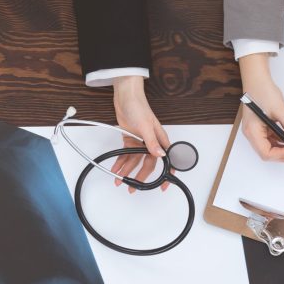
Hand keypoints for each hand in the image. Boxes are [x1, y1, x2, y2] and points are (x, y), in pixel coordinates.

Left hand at [111, 75, 170, 191]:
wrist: (125, 96)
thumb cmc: (139, 106)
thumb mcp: (146, 126)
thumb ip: (152, 143)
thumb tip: (160, 156)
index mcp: (159, 140)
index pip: (166, 160)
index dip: (167, 173)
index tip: (163, 185)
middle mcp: (151, 143)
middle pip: (147, 164)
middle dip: (141, 177)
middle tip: (134, 187)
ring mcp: (140, 142)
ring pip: (135, 161)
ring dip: (127, 171)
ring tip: (119, 180)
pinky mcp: (130, 140)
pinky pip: (126, 155)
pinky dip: (121, 162)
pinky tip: (116, 168)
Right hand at [238, 53, 283, 161]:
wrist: (257, 79)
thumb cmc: (263, 91)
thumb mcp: (280, 110)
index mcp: (252, 131)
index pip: (266, 152)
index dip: (282, 155)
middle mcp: (251, 135)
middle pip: (267, 153)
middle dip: (283, 155)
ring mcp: (254, 132)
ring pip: (269, 149)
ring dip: (283, 150)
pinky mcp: (259, 129)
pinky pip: (270, 141)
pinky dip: (280, 143)